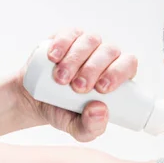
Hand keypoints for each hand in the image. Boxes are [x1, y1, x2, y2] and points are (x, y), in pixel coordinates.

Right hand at [20, 28, 137, 141]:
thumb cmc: (64, 112)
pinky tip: (54, 57)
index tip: (101, 89)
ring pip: (90, 41)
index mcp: (116, 75)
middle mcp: (104, 56)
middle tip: (77, 87)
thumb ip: (91, 127)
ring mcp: (86, 44)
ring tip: (61, 79)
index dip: (118, 73)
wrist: (35, 100)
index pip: (128, 64)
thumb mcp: (77, 129)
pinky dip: (62, 44)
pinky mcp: (66, 37)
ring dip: (76, 59)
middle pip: (109, 52)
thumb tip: (101, 110)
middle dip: (93, 69)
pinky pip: (69, 33)